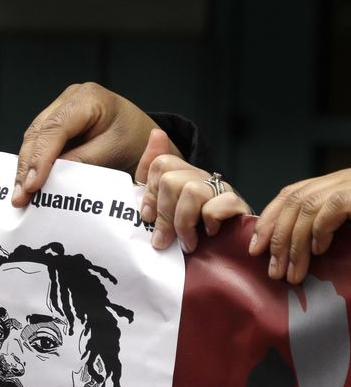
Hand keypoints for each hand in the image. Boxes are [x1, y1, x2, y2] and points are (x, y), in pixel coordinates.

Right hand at [13, 82, 177, 207]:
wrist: (147, 139)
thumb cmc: (137, 142)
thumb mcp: (113, 152)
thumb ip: (81, 163)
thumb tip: (49, 179)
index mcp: (87, 99)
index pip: (55, 128)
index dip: (40, 158)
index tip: (32, 186)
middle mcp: (69, 99)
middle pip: (37, 133)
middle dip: (27, 167)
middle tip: (20, 198)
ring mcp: (60, 109)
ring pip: (33, 139)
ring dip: (26, 169)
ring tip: (21, 196)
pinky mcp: (57, 125)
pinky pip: (39, 144)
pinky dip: (33, 166)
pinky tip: (27, 186)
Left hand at [136, 130, 250, 251]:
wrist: (226, 253)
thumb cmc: (193, 234)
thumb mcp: (166, 211)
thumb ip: (153, 180)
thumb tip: (156, 133)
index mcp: (184, 177)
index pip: (160, 164)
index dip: (150, 193)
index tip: (148, 218)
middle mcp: (202, 178)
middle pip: (171, 180)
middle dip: (164, 215)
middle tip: (165, 240)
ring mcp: (221, 189)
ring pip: (192, 191)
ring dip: (184, 223)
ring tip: (187, 243)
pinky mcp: (238, 205)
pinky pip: (220, 203)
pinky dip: (211, 220)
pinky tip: (209, 233)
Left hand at [249, 168, 350, 282]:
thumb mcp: (345, 220)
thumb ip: (320, 225)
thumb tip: (298, 252)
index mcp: (329, 185)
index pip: (288, 196)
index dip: (267, 220)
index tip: (255, 248)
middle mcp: (336, 181)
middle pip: (292, 204)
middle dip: (277, 239)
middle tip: (273, 270)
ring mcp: (347, 185)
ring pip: (306, 209)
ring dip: (295, 245)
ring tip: (293, 273)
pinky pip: (330, 210)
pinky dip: (320, 231)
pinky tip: (319, 250)